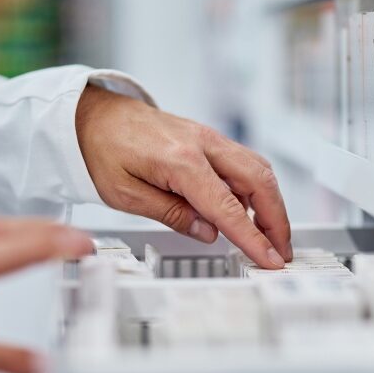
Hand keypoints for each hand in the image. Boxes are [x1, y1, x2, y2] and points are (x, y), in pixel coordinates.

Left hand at [75, 85, 292, 268]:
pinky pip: (244, 162)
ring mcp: (208, 138)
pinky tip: (248, 211)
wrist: (92, 114)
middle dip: (277, 220)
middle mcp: (202, 144)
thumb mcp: (124, 195)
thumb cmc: (101, 149)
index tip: (268, 258)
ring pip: (258, 169)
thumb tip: (208, 233)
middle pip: (259, 181)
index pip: (227, 207)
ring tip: (269, 236)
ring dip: (271, 203)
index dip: (252, 237)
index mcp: (180, 160)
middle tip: (280, 251)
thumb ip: (171, 214)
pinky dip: (255, 188)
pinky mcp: (208, 139)